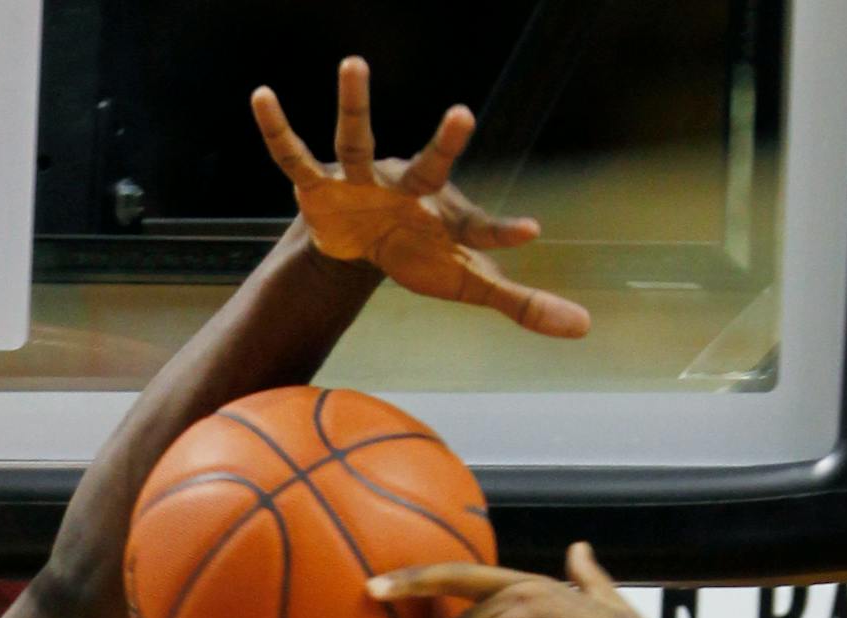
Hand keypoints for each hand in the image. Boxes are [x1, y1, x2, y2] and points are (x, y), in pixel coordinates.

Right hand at [253, 58, 589, 338]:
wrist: (369, 241)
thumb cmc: (426, 250)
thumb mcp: (471, 281)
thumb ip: (524, 303)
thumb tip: (585, 328)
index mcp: (446, 214)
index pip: (482, 226)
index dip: (502, 230)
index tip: (530, 231)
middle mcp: (408, 189)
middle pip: (430, 166)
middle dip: (444, 145)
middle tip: (463, 113)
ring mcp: (362, 182)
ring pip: (358, 138)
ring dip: (355, 104)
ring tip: (353, 61)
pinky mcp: (321, 188)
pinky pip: (294, 157)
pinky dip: (277, 132)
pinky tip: (261, 96)